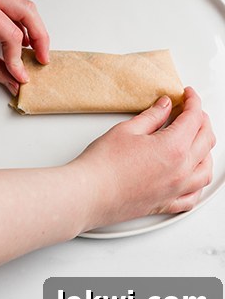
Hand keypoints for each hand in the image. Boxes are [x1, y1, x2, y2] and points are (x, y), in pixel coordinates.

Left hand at [0, 0, 49, 95]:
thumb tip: (12, 79)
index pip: (11, 34)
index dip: (18, 58)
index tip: (20, 74)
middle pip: (27, 11)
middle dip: (40, 36)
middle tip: (42, 58)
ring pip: (23, 4)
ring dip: (32, 27)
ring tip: (34, 50)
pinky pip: (11, 3)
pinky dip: (20, 20)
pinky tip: (20, 37)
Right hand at [74, 87, 214, 226]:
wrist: (92, 193)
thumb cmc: (105, 164)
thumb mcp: (128, 129)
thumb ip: (152, 116)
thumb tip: (164, 106)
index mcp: (173, 148)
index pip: (194, 118)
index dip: (193, 102)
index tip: (188, 95)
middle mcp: (181, 170)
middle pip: (206, 140)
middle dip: (202, 120)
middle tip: (192, 110)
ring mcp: (177, 190)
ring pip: (206, 169)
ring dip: (206, 149)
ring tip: (197, 138)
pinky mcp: (168, 204)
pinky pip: (195, 195)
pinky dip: (199, 181)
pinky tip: (194, 174)